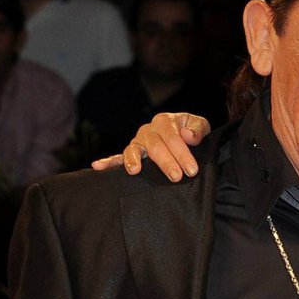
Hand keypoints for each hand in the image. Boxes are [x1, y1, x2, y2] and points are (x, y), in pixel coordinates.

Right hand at [91, 111, 210, 178]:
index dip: (182, 153)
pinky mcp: (132, 153)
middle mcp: (148, 130)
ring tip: (135, 170)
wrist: (185, 134)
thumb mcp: (200, 125)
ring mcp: (138, 142)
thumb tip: (188, 136)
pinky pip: (118, 157)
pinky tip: (97, 167)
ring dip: (133, 160)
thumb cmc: (192, 131)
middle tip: (176, 176)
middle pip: (154, 146)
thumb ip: (198, 129)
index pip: (172, 137)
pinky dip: (108, 162)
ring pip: (134, 150)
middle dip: (165, 162)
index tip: (191, 170)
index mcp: (165, 121)